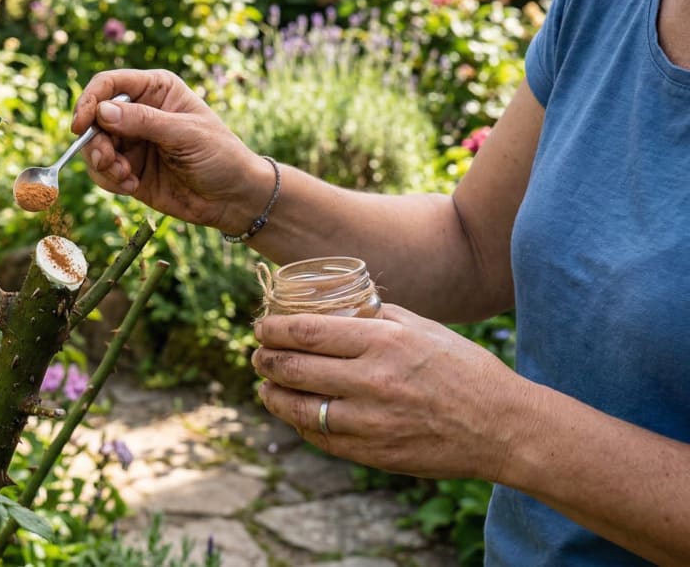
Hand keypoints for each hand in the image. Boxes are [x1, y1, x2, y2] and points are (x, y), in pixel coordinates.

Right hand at [71, 69, 262, 230]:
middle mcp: (138, 112)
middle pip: (94, 118)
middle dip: (95, 142)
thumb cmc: (220, 155)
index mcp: (155, 90)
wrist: (233, 198)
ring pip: (94, 147)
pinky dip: (110, 180)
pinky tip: (132, 187)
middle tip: (108, 161)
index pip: (109, 84)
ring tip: (126, 178)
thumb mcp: (185, 134)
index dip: (90, 101)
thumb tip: (102, 111)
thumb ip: (144, 122)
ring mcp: (132, 142)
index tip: (81, 126)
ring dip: (103, 164)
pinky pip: (102, 172)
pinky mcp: (129, 169)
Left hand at [251, 304, 529, 480]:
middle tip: (257, 354)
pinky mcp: (373, 454)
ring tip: (266, 386)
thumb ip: (379, 316)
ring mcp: (370, 422)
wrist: (503, 427)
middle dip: (265, 360)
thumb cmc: (465, 371)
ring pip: (298, 408)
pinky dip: (300, 424)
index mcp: (384, 343)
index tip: (260, 326)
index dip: (273, 329)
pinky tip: (296, 413)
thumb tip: (339, 306)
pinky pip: (320, 438)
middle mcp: (372, 382)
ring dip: (272, 395)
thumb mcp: (424, 329)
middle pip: (294, 369)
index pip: (306, 333)